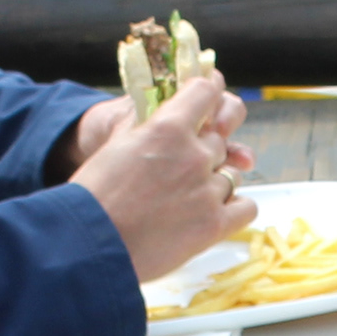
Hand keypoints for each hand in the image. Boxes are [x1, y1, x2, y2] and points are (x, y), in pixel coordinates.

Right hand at [75, 66, 257, 283]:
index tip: (210, 95)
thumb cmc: (94, 196)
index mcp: (168, 127)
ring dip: (215, 180)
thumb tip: (163, 112)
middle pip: (220, 138)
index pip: (206, 91)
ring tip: (188, 197)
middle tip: (183, 166)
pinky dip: (234, 207)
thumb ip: (147, 125)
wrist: (90, 245)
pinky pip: (246, 206)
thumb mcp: (117, 144)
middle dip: (205, 148)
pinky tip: (215, 211)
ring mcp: (208, 190)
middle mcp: (195, 154)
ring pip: (232, 173)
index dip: (210, 91)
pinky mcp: (215, 224)